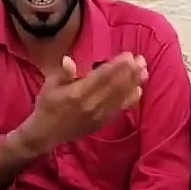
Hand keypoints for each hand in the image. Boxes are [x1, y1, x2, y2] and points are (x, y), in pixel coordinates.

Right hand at [14, 53, 146, 153]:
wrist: (47, 134)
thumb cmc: (47, 105)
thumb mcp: (49, 86)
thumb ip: (62, 73)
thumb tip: (69, 60)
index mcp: (78, 93)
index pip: (102, 77)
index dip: (117, 66)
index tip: (128, 56)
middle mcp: (91, 104)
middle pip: (115, 86)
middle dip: (130, 72)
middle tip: (141, 60)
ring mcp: (99, 115)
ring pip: (120, 97)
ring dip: (134, 84)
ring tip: (144, 71)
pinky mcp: (103, 122)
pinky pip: (119, 109)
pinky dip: (130, 99)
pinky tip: (138, 90)